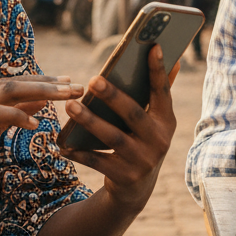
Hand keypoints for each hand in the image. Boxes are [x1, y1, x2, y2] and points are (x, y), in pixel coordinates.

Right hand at [0, 76, 83, 200]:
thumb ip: (14, 113)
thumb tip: (43, 100)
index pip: (21, 81)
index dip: (48, 80)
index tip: (73, 83)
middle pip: (20, 81)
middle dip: (53, 83)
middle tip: (80, 87)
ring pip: (10, 90)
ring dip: (41, 92)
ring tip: (66, 97)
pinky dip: (16, 115)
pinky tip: (35, 124)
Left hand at [58, 44, 178, 214]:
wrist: (136, 189)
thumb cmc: (141, 141)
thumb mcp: (155, 121)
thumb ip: (160, 92)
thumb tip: (173, 59)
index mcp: (166, 122)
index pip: (162, 92)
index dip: (158, 70)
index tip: (153, 47)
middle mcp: (158, 141)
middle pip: (133, 115)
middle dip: (113, 97)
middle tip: (92, 80)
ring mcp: (142, 161)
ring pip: (113, 138)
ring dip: (90, 121)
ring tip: (70, 106)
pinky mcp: (124, 177)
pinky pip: (97, 162)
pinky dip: (79, 152)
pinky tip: (63, 144)